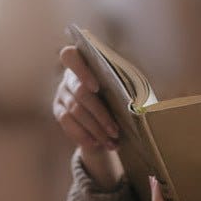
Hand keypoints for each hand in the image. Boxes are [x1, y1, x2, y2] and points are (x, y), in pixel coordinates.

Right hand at [53, 45, 124, 188]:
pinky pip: (68, 125)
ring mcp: (61, 95)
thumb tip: (141, 103)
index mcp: (83, 63)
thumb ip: (124, 88)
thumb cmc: (118, 97)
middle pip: (80, 92)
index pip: (70, 56)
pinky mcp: (59, 112)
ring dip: (95, 129)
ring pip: (75, 111)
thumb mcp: (122, 90)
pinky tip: (97, 144)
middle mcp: (68, 77)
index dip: (81, 71)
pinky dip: (83, 136)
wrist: (105, 116)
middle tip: (115, 131)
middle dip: (100, 114)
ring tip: (112, 141)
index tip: (97, 87)